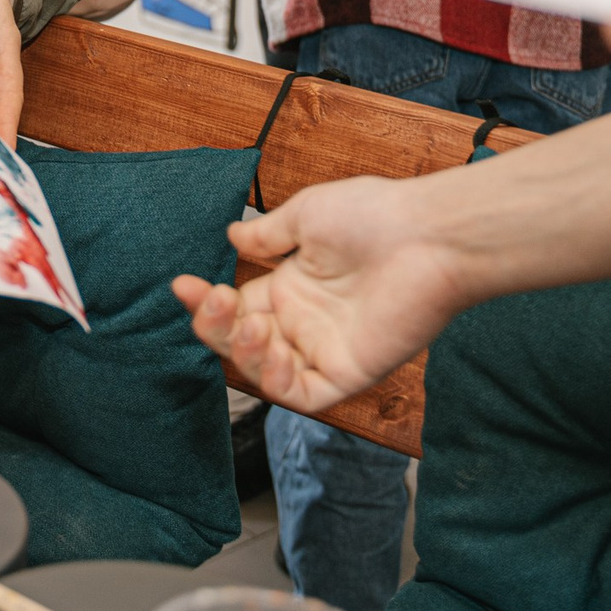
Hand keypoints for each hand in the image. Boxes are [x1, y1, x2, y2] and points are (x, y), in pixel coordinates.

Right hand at [169, 173, 471, 411]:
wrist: (428, 235)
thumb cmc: (374, 216)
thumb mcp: (306, 216)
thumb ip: (267, 236)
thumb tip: (233, 235)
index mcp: (292, 287)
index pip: (236, 306)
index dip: (205, 301)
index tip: (182, 283)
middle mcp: (304, 322)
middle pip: (240, 342)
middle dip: (216, 326)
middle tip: (216, 300)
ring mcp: (325, 349)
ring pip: (264, 372)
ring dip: (244, 353)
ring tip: (253, 325)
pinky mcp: (349, 373)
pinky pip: (302, 394)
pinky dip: (278, 380)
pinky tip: (276, 349)